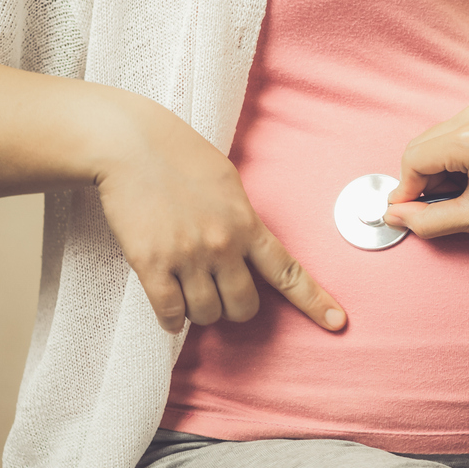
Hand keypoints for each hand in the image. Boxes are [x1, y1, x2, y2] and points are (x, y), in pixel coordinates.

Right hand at [95, 94, 346, 334]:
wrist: (131, 145)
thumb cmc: (181, 157)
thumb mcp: (230, 184)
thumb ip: (244, 219)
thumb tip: (249, 246)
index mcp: (248, 225)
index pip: (289, 273)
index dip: (315, 302)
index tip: (336, 322)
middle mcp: (223, 245)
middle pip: (244, 307)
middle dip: (235, 307)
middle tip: (221, 292)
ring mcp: (187, 257)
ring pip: (206, 314)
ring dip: (201, 311)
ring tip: (190, 290)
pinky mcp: (150, 264)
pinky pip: (169, 313)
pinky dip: (172, 319)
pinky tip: (170, 310)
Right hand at [384, 101, 468, 237]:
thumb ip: (431, 219)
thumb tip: (397, 216)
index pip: (412, 161)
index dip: (408, 191)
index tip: (411, 213)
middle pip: (421, 146)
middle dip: (425, 179)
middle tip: (447, 204)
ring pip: (439, 138)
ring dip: (442, 167)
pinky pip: (461, 130)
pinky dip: (460, 153)